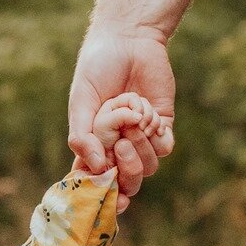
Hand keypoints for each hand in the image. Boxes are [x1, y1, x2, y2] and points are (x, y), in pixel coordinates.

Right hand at [68, 27, 175, 196]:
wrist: (127, 42)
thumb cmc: (96, 71)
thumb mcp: (80, 104)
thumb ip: (82, 137)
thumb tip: (98, 168)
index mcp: (93, 149)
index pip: (96, 184)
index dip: (103, 199)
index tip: (114, 204)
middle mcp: (117, 149)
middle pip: (127, 183)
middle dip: (127, 171)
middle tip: (123, 145)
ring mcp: (141, 141)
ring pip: (147, 167)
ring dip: (141, 143)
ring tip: (132, 114)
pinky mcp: (162, 128)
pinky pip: (164, 148)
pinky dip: (156, 132)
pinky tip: (146, 110)